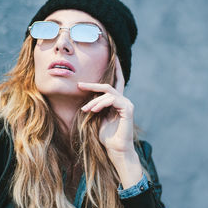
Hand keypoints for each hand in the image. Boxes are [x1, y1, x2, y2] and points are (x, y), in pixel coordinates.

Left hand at [78, 57, 142, 188]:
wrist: (116, 150)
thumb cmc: (106, 137)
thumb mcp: (97, 119)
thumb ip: (96, 107)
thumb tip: (87, 100)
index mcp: (117, 102)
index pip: (116, 82)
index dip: (115, 69)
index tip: (111, 58)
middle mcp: (124, 100)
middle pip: (109, 85)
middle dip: (93, 84)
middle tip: (79, 85)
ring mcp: (127, 104)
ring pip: (108, 93)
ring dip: (94, 101)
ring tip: (85, 110)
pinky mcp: (128, 109)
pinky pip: (112, 100)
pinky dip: (101, 103)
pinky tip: (93, 110)